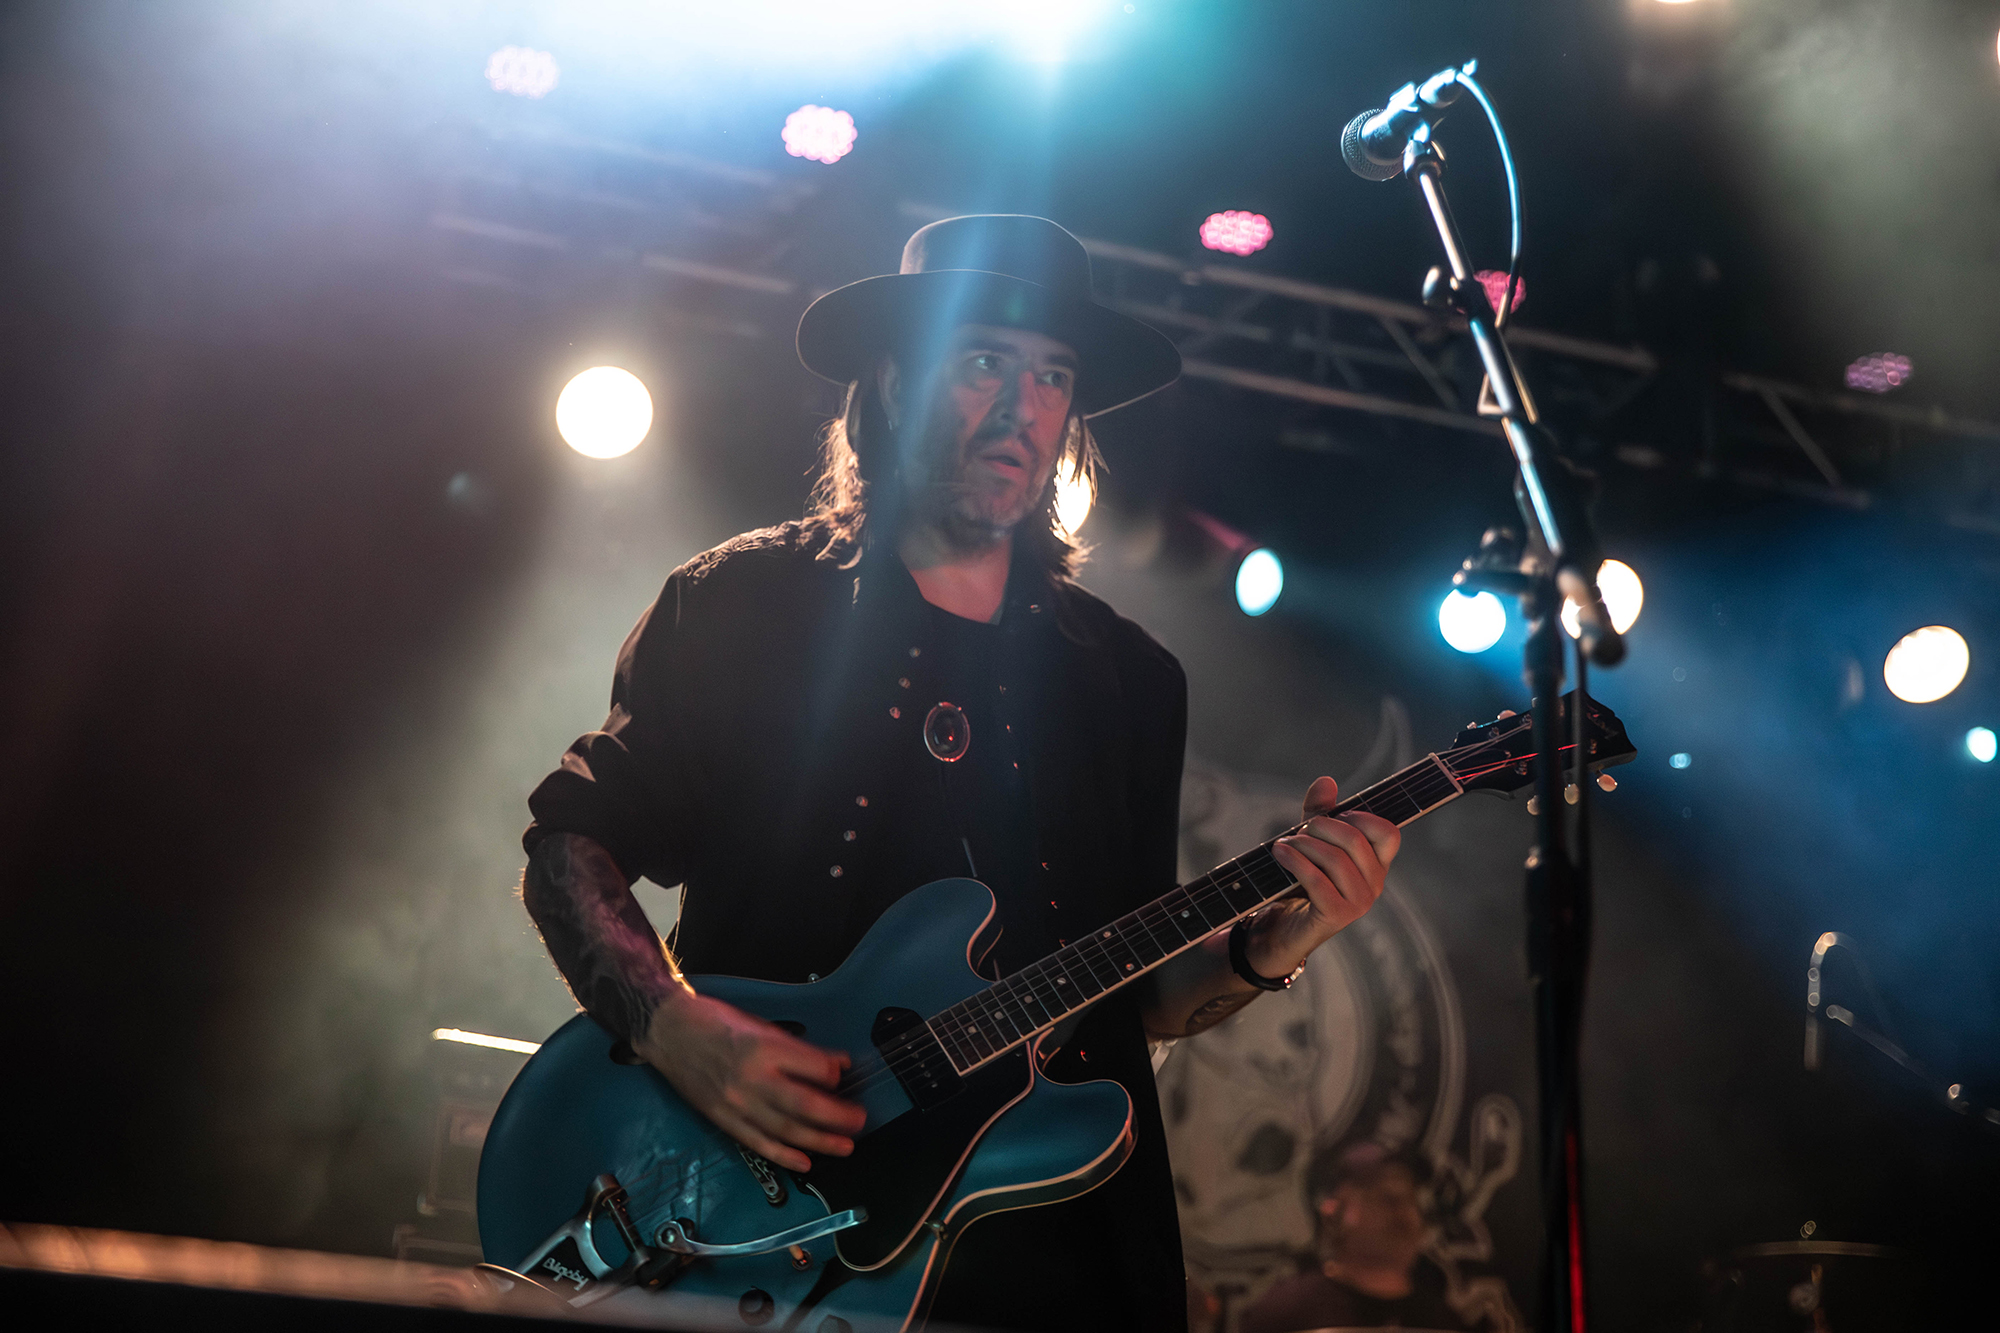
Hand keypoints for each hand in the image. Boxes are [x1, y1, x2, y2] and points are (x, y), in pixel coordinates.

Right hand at [634, 989, 867, 1173]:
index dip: (835, 1074)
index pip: (815, 1068)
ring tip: (844, 1146)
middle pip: (805, 1104)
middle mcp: (752, 1078)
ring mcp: (736, 1103)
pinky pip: (758, 1143)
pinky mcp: (723, 1119)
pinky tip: (805, 1162)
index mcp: (764, 1048)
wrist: (669, 1031)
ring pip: (786, 1129)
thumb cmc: (716, 1022)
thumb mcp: (762, 1025)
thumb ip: (800, 1049)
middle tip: (859, 1122)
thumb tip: (837, 1063)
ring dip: (819, 1141)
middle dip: (837, 1117)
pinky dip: (784, 1155)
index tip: (845, 1077)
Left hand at [1259, 777, 1401, 969]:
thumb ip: (1320, 812)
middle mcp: (1374, 884)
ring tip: (1285, 843)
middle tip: (1301, 829)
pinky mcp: (1336, 916)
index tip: (1335, 815)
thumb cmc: (1301, 881)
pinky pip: (1317, 880)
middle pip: (1356, 840)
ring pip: (1335, 859)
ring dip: (1304, 844)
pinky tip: (1279, 852)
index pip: (1389, 832)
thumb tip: (1326, 781)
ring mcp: (1359, 903)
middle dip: (1323, 826)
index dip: (1361, 816)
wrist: (1283, 927)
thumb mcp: (1311, 841)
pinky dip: (1294, 860)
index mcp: (1376, 865)